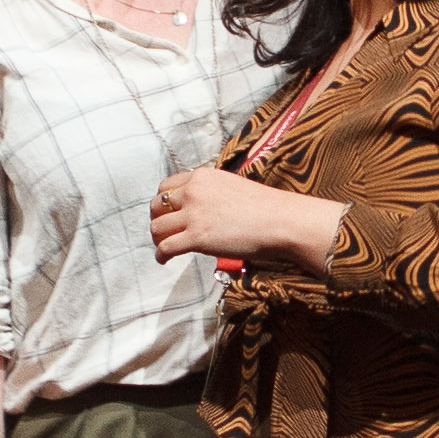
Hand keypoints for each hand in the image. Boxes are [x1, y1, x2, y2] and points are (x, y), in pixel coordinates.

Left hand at [148, 161, 337, 271]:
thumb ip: (212, 193)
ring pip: (157, 227)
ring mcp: (193, 215)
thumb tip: (203, 210)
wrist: (280, 221)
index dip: (164, 202)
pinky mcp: (196, 237)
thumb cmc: (265, 208)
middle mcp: (193, 192)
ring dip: (158, 238)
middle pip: (157, 205)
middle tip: (164, 232)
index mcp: (202, 177)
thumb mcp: (232, 187)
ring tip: (164, 247)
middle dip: (157, 219)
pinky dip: (161, 255)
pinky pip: (166, 247)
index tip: (167, 213)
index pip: (167, 186)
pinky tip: (164, 260)